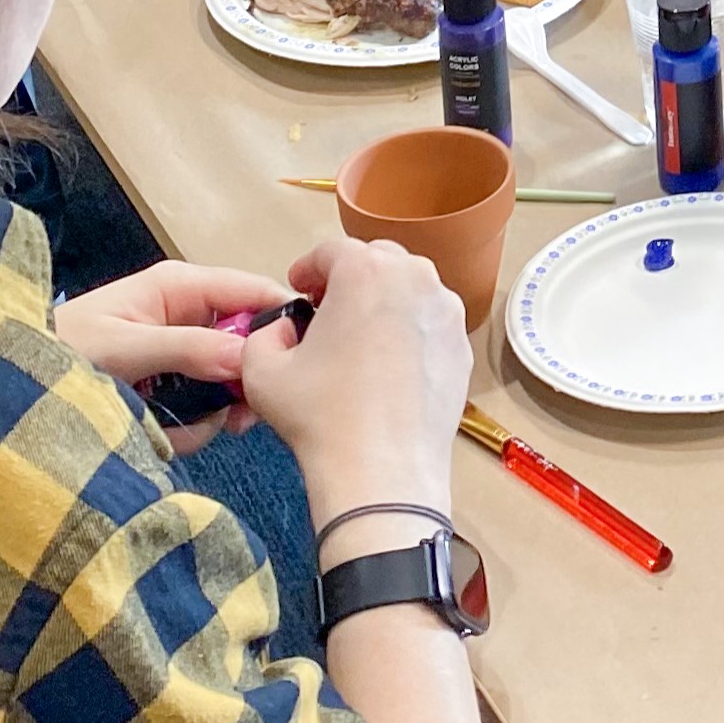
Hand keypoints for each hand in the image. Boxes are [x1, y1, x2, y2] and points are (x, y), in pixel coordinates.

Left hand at [52, 257, 294, 453]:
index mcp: (181, 287)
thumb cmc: (64, 349)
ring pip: (226, 379)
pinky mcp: (167, 386)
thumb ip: (186, 348)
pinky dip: (192, 425)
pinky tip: (168, 436)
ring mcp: (178, 352)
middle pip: (245, 340)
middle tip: (241, 418)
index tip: (298, 360)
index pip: (251, 289)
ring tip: (191, 432)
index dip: (280, 317)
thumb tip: (246, 359)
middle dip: (244, 380)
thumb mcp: (125, 348)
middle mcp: (187, 314)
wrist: (14, 386)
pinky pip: (200, 404)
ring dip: (216, 410)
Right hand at [237, 238, 470, 519]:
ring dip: (383, 303)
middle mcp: (414, 277)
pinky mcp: (462, 345)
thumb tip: (284, 329)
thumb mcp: (261, 371)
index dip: (308, 269)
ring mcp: (446, 310)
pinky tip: (390, 370)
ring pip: (409, 290)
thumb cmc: (320, 416)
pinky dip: (410, 333)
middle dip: (349, 280)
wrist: (382, 471)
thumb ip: (264, 333)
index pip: (330, 251)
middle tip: (327, 314)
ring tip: (360, 342)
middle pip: (376, 261)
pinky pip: (430, 324)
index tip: (299, 290)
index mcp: (365, 270)